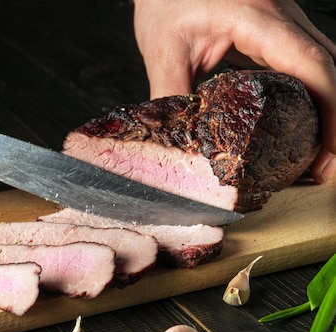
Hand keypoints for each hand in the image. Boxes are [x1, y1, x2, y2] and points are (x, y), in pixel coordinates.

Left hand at [133, 0, 335, 182]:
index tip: (331, 148)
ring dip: (328, 105)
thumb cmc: (164, 1)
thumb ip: (171, 96)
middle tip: (327, 165)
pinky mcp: (278, 27)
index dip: (330, 108)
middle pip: (328, 64)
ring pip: (324, 61)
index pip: (309, 63)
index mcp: (256, 17)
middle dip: (335, 116)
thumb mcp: (162, 50)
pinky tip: (305, 121)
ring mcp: (284, 19)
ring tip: (320, 151)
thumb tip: (178, 141)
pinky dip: (314, 91)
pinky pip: (308, 58)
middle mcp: (280, 14)